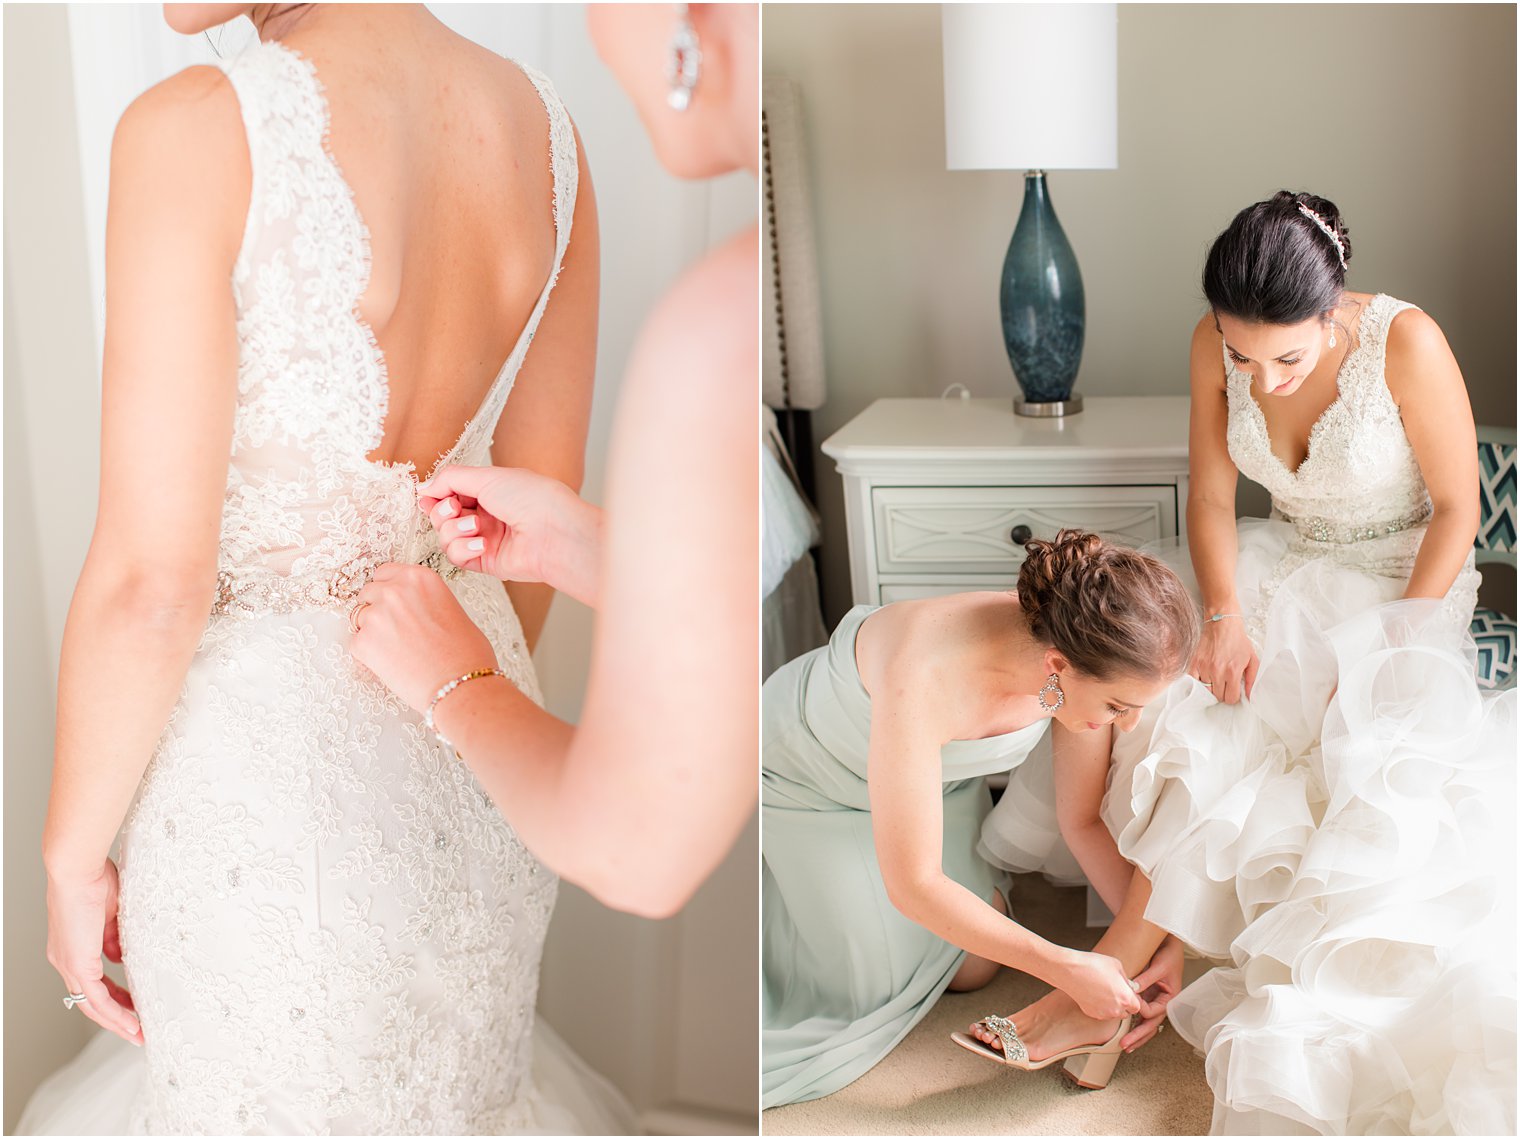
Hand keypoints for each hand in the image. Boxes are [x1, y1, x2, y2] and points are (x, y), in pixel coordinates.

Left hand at [45, 858, 140, 1045]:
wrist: (77, 871)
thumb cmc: (94, 880)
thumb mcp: (110, 915)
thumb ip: (113, 940)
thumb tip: (121, 958)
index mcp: (72, 948)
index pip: (92, 983)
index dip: (113, 998)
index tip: (132, 1007)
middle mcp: (65, 961)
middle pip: (90, 1001)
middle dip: (116, 1018)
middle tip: (137, 1029)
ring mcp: (69, 964)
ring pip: (91, 1005)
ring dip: (116, 1021)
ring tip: (137, 1032)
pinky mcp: (77, 964)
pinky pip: (96, 997)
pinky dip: (114, 1012)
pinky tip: (129, 1021)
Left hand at [349, 564, 497, 712]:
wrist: (460, 686)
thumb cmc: (465, 654)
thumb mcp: (452, 609)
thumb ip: (426, 600)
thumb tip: (412, 608)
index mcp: (420, 578)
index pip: (386, 572)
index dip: (388, 590)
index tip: (393, 602)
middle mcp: (396, 590)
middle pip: (369, 592)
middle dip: (378, 609)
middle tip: (395, 630)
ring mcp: (377, 615)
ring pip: (359, 618)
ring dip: (372, 631)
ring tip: (397, 650)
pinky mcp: (364, 642)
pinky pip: (356, 644)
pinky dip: (368, 655)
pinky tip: (392, 663)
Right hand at [418, 466, 601, 605]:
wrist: (555, 532)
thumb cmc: (532, 499)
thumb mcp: (488, 477)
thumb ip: (451, 479)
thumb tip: (424, 487)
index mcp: (489, 491)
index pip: (449, 493)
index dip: (435, 495)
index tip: (429, 495)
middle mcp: (486, 515)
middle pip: (442, 515)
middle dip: (441, 511)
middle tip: (455, 508)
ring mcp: (485, 538)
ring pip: (445, 537)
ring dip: (453, 530)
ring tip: (476, 526)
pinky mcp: (486, 561)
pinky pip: (457, 557)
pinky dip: (463, 549)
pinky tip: (481, 544)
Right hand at [1055, 947, 1144, 1020]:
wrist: (1070, 970)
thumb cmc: (1094, 965)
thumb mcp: (1117, 965)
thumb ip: (1126, 979)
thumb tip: (1128, 986)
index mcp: (1126, 998)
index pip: (1137, 1006)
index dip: (1133, 999)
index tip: (1127, 992)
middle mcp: (1116, 1009)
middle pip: (1126, 1012)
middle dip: (1123, 1003)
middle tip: (1114, 990)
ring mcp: (1103, 1014)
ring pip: (1113, 1013)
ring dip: (1112, 1006)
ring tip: (1103, 990)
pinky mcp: (1091, 1014)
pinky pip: (1101, 1013)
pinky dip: (1100, 1006)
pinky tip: (1094, 993)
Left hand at [1121, 936, 1183, 1051]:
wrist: (1169, 942)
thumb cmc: (1170, 954)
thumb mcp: (1159, 966)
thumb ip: (1146, 979)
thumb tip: (1132, 989)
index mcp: (1170, 997)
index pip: (1154, 1011)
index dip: (1141, 1010)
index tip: (1131, 1004)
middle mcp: (1162, 1001)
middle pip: (1151, 1024)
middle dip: (1138, 1036)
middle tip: (1126, 1045)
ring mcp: (1154, 1000)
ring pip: (1146, 1022)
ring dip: (1137, 1034)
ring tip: (1126, 1045)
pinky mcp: (1147, 995)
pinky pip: (1140, 1012)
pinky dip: (1134, 1022)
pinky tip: (1126, 1031)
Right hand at [1190, 616, 1258, 704]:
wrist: (1222, 624)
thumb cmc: (1238, 640)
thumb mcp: (1252, 659)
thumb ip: (1252, 680)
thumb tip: (1250, 696)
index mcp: (1233, 671)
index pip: (1230, 698)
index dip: (1233, 696)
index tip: (1233, 690)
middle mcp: (1217, 671)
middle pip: (1217, 696)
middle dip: (1222, 692)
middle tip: (1225, 684)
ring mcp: (1204, 667)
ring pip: (1205, 690)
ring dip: (1211, 687)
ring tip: (1216, 678)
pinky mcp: (1194, 663)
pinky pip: (1194, 681)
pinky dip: (1199, 682)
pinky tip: (1206, 676)